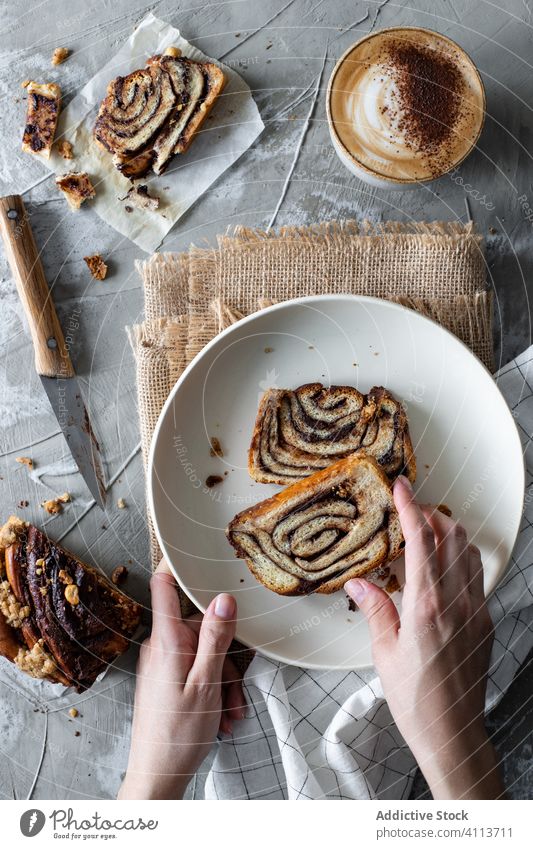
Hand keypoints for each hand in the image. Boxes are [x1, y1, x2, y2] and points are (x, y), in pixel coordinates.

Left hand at [118, 559, 245, 799]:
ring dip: (223, 680)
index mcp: (166, 641)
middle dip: (226, 656)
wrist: (156, 777)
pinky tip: (222, 715)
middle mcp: (160, 647)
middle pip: (199, 628)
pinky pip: (195, 671)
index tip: (194, 547)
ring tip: (229, 712)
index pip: (164, 586)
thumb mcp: (206, 684)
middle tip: (237, 688)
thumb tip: (224, 600)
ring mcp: (162, 664)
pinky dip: (213, 689)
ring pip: (203, 654)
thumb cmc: (177, 735)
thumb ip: (214, 638)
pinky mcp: (166, 680)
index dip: (177, 563)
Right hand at [345, 476, 503, 799]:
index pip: (421, 542)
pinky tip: (442, 567)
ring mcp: (475, 611)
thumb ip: (375, 610)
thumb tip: (358, 584)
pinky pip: (476, 576)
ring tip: (425, 533)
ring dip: (448, 534)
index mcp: (426, 607)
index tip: (401, 487)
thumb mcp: (384, 653)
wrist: (452, 733)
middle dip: (430, 514)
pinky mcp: (484, 622)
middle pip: (452, 537)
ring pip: (469, 552)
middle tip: (409, 509)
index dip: (410, 508)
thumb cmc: (416, 701)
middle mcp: (456, 603)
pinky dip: (459, 558)